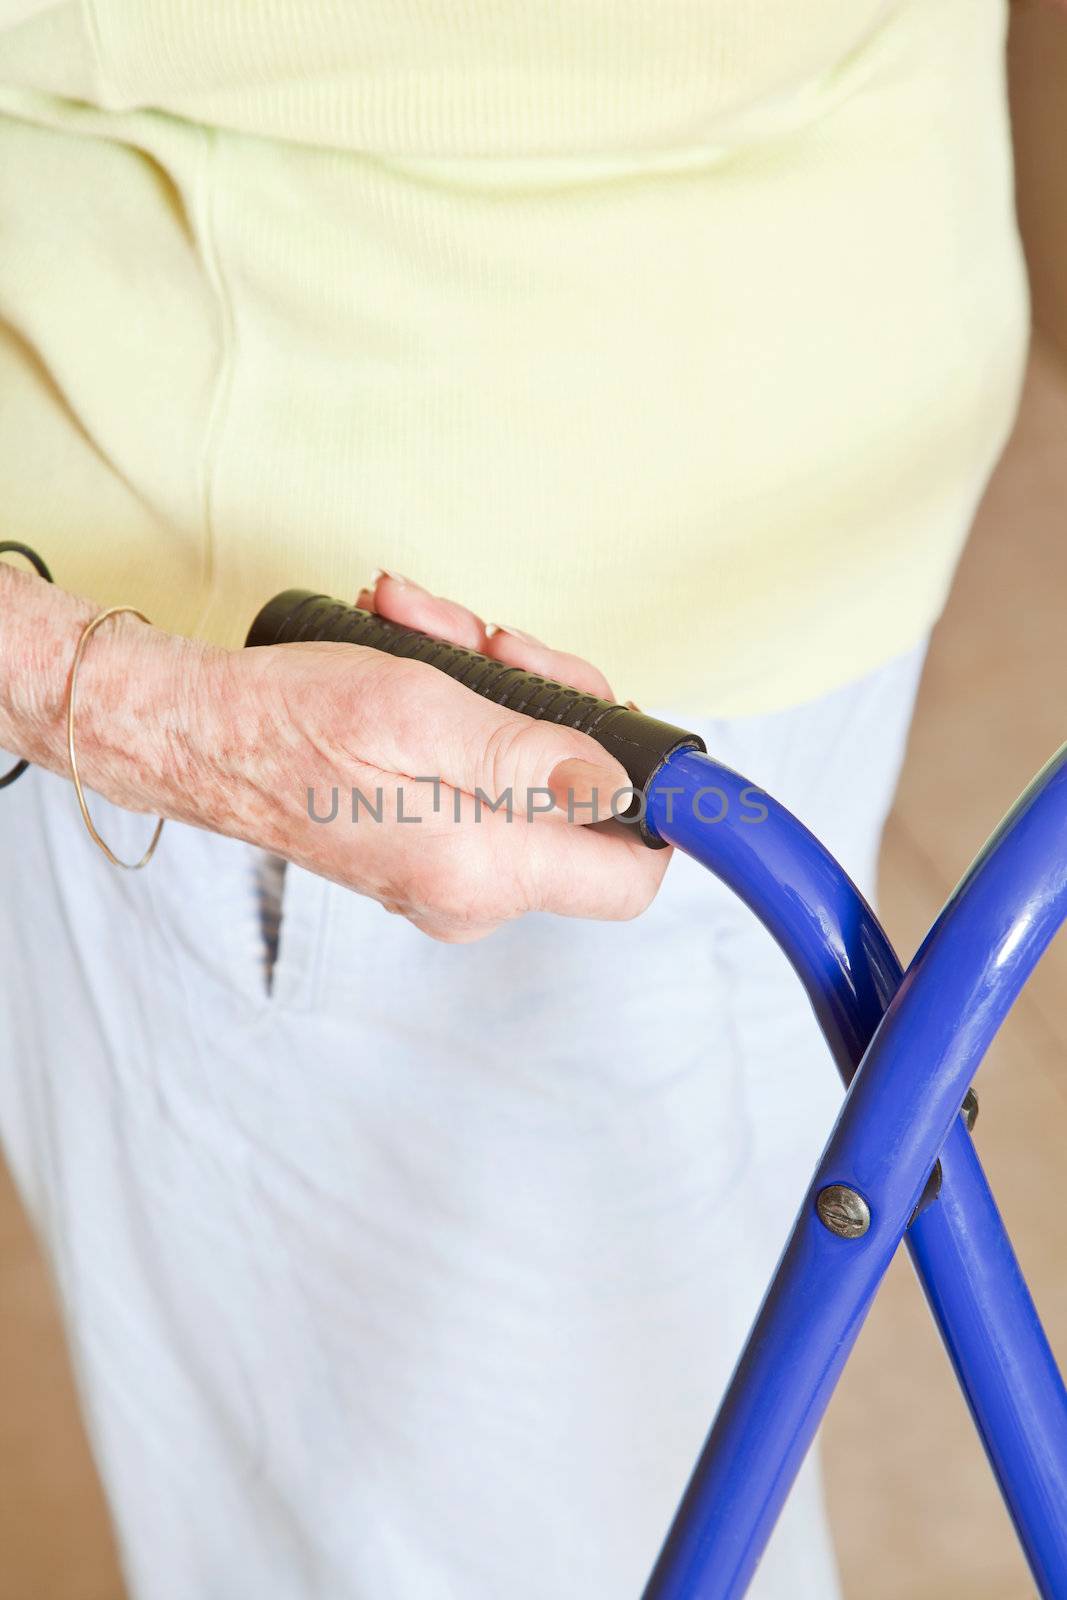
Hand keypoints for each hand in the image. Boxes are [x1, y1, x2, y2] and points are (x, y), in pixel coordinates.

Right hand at [0, 562, 668, 942]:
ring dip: (491, 681)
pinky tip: (410, 648)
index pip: (630, 876)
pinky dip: (458, 705)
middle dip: (548, 697)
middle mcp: (473, 891)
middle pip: (580, 800)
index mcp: (484, 871)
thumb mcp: (422, 709)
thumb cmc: (287, 719)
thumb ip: (533, 753)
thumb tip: (621, 782)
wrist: (193, 735)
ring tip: (424, 626)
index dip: (657, 806)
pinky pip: (479, 771)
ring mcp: (447, 870)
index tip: (644, 732)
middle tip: (490, 638)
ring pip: (528, 770)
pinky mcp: (422, 841)